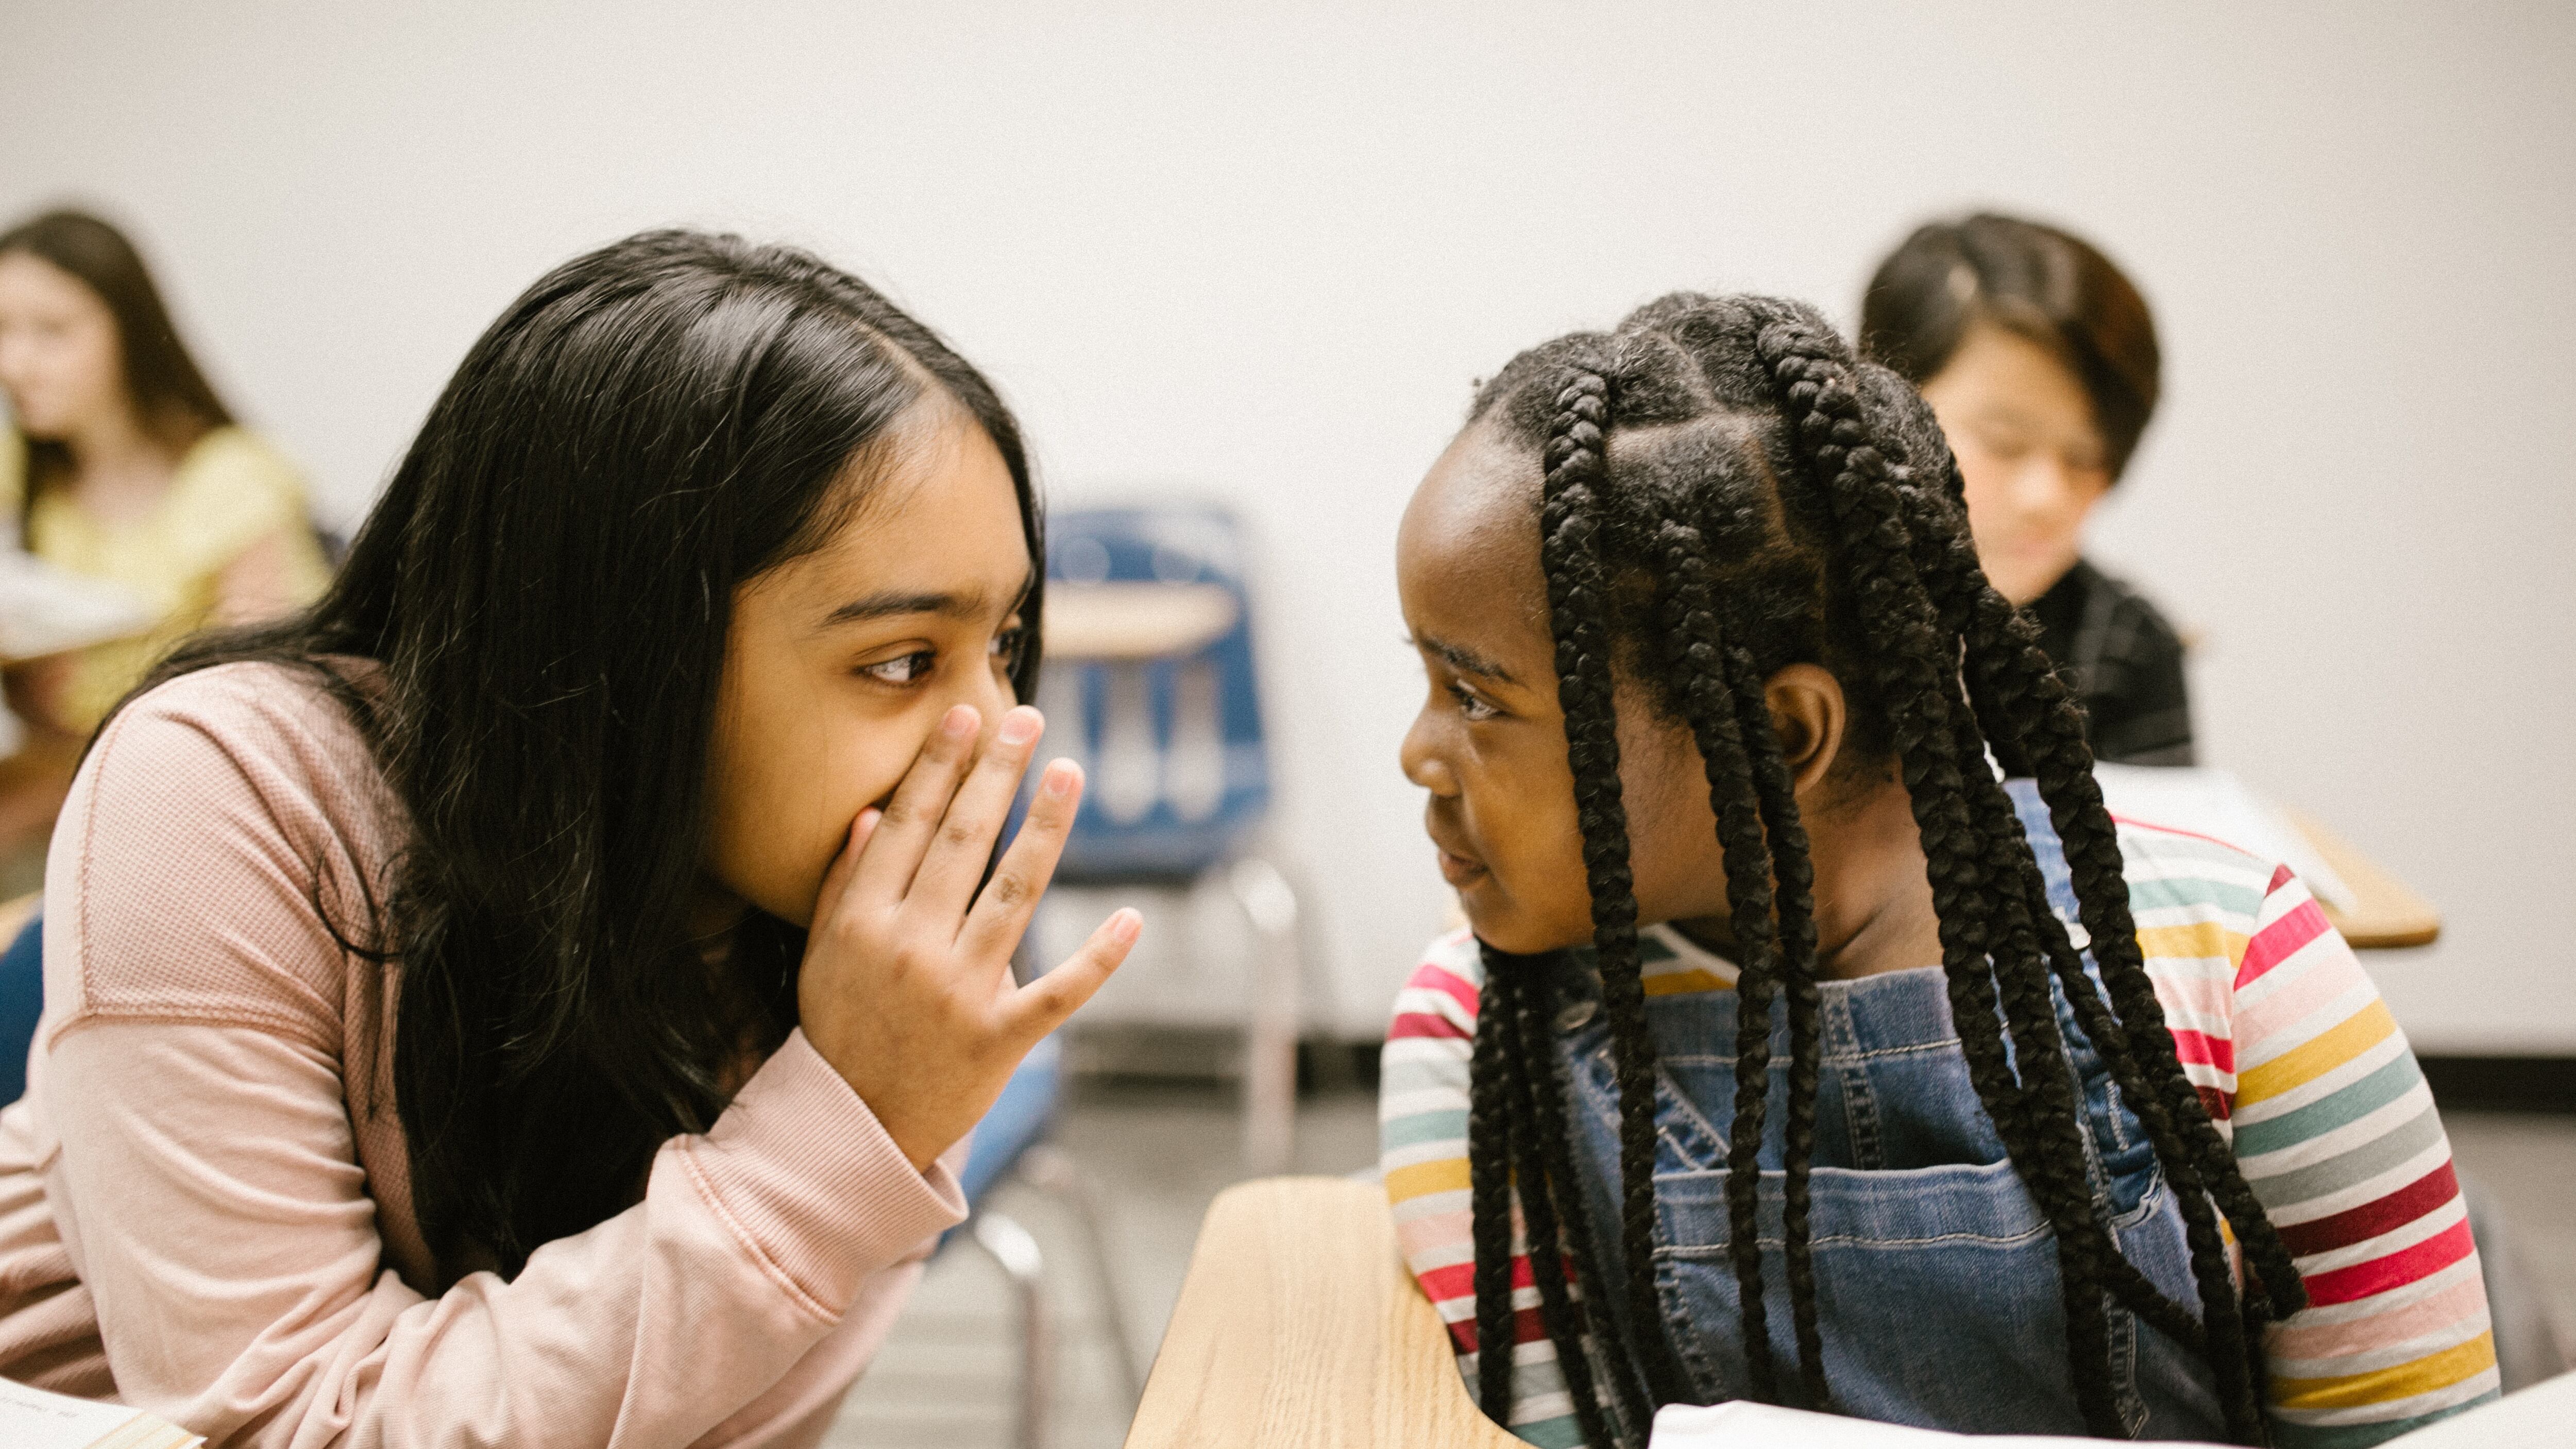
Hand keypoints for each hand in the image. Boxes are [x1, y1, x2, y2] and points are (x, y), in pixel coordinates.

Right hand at [797, 702, 1139, 1170]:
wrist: (854, 1129)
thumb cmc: (842, 1030)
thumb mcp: (821, 954)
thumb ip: (843, 884)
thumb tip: (874, 813)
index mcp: (862, 923)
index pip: (908, 826)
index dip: (938, 767)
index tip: (965, 716)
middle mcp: (909, 949)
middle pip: (963, 843)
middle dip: (997, 774)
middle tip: (1028, 719)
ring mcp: (958, 994)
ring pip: (1013, 894)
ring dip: (1045, 828)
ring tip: (1070, 772)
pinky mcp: (1000, 1039)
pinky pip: (1059, 991)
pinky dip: (1098, 957)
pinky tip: (1129, 918)